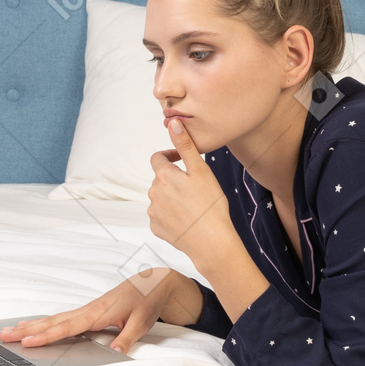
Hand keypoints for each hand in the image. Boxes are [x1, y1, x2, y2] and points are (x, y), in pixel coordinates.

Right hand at [0, 267, 203, 352]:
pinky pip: (60, 318)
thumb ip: (127, 338)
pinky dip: (43, 322)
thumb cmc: (147, 301)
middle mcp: (88, 310)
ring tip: (8, 331)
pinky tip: (32, 325)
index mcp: (98, 313)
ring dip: (30, 325)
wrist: (153, 283)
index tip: (27, 342)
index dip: (47, 335)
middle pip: (52, 322)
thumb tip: (115, 353)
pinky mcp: (87, 312)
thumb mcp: (142, 322)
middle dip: (27, 330)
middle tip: (3, 335)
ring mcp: (86, 310)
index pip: (68, 327)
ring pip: (53, 319)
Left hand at [148, 118, 233, 255]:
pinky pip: (161, 216)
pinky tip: (187, 219)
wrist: (211, 242)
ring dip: (172, 197)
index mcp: (163, 176)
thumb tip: (173, 123)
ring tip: (193, 206)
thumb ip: (185, 146)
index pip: (157, 158)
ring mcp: (154, 212)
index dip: (170, 157)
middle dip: (174, 179)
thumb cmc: (210, 205)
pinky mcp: (156, 228)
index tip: (183, 162)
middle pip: (161, 179)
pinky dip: (171, 215)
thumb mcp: (201, 170)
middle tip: (196, 188)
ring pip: (161, 198)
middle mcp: (153, 193)